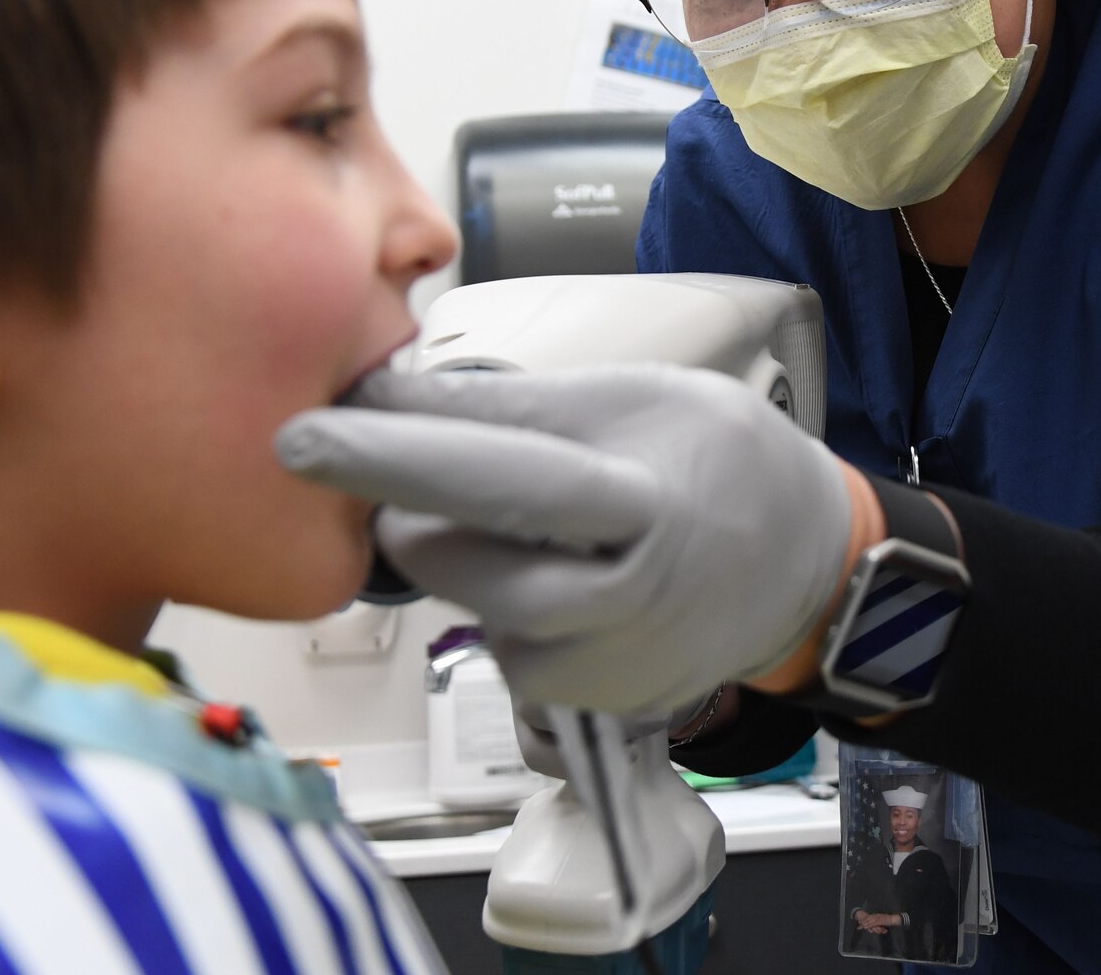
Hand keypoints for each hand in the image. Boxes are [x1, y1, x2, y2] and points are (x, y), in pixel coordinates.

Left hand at [275, 365, 864, 712]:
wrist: (804, 564)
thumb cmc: (716, 457)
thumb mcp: (633, 398)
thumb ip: (513, 407)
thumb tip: (385, 394)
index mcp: (641, 497)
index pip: (498, 473)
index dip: (393, 456)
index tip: (297, 438)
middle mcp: (622, 596)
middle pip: (460, 559)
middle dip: (416, 510)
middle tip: (433, 472)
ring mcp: (606, 666)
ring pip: (470, 609)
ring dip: (465, 560)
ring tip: (539, 525)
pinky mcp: (589, 706)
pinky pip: (500, 650)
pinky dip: (504, 607)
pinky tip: (564, 578)